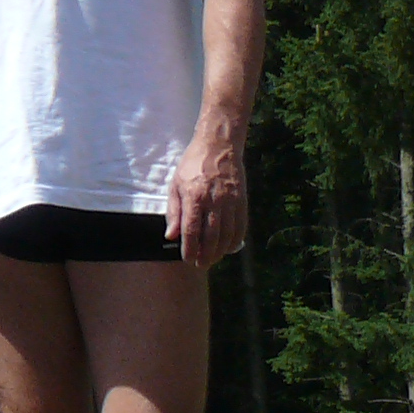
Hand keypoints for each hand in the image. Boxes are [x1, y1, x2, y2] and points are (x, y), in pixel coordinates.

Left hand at [164, 129, 246, 266]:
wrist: (218, 147)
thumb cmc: (192, 165)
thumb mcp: (175, 185)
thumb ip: (174, 212)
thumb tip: (171, 236)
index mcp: (193, 196)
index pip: (191, 230)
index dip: (189, 248)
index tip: (187, 259)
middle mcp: (213, 201)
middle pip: (210, 236)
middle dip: (205, 255)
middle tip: (201, 265)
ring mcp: (230, 201)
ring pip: (227, 234)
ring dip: (220, 251)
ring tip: (213, 259)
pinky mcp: (242, 201)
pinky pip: (241, 226)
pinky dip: (235, 240)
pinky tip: (229, 248)